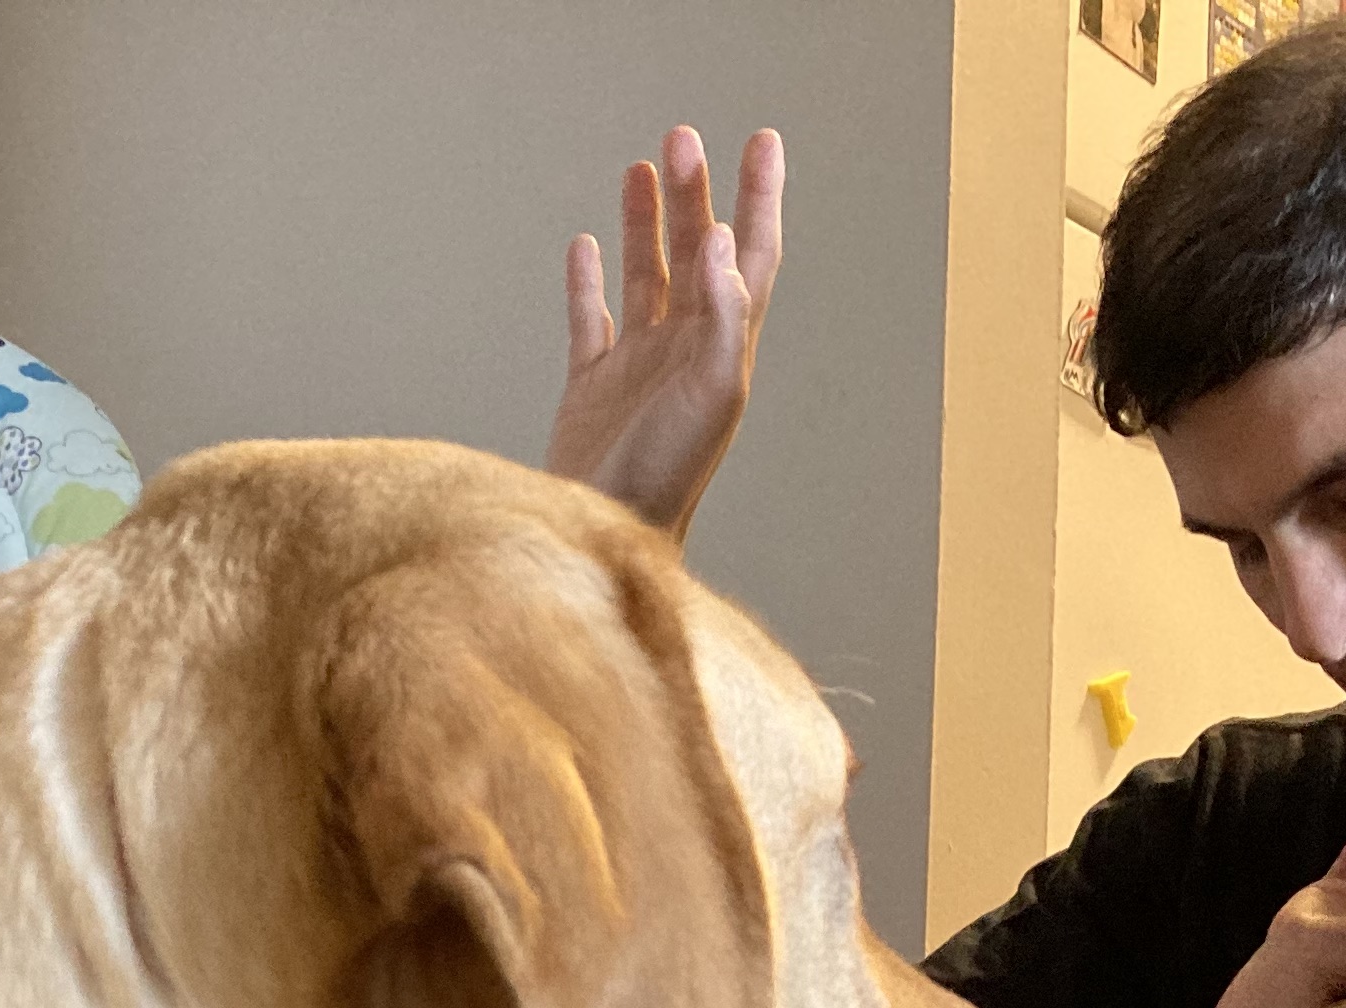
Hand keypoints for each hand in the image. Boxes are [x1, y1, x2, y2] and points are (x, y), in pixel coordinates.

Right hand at [543, 126, 782, 540]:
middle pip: (695, 253)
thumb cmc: (667, 475)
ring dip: (644, 223)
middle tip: (682, 137)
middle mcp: (685, 350)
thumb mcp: (711, 395)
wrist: (609, 531)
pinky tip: (583, 247)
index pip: (749, 256)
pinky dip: (587, 282)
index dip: (759, 198)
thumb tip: (723, 241)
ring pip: (646, 276)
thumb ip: (724, 318)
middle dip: (694, 193)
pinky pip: (591, 320)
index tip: (762, 142)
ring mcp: (637, 366)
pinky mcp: (592, 386)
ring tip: (642, 167)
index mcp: (723, 347)